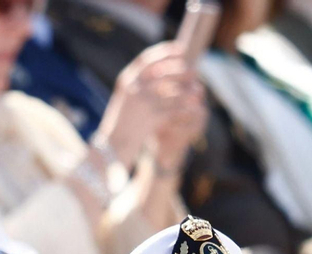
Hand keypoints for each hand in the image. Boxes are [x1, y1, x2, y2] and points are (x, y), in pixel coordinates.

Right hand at [99, 43, 208, 171]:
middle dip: (181, 70)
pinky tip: (195, 109)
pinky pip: (175, 110)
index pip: (147, 59)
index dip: (165, 52)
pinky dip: (186, 109)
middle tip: (194, 71)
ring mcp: (142, 102)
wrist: (112, 146)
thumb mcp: (128, 99)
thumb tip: (162, 72)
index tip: (180, 49)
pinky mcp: (151, 118)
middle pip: (163, 72)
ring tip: (198, 91)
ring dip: (188, 91)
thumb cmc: (122, 123)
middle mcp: (133, 87)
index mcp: (126, 79)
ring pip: (172, 92)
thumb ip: (140, 84)